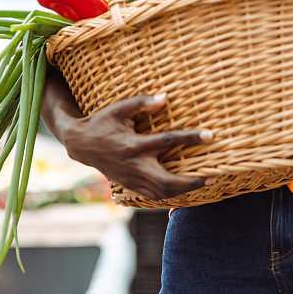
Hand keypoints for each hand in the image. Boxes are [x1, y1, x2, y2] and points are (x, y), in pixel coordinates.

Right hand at [41, 70, 211, 200]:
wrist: (81, 144)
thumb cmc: (102, 122)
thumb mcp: (119, 108)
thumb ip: (142, 102)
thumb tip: (165, 97)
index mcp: (133, 145)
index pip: (167, 142)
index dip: (189, 138)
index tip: (209, 135)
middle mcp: (134, 166)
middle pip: (168, 181)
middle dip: (191, 181)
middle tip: (211, 176)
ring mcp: (132, 179)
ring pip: (162, 193)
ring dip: (184, 191)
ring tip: (202, 183)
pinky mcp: (129, 186)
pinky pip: (153, 196)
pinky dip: (170, 196)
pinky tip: (182, 190)